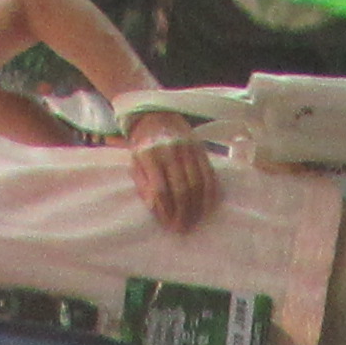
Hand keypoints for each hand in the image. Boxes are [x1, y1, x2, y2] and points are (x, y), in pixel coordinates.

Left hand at [121, 115, 219, 234]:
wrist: (156, 115)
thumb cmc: (143, 144)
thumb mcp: (135, 162)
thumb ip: (143, 185)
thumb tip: (155, 208)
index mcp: (150, 155)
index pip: (161, 190)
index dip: (165, 211)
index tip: (168, 225)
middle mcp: (171, 152)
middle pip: (181, 189)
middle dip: (183, 213)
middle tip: (182, 229)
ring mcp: (188, 150)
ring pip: (197, 184)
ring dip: (197, 207)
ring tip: (194, 222)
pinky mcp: (201, 149)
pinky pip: (209, 175)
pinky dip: (210, 193)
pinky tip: (207, 207)